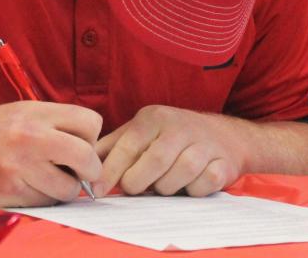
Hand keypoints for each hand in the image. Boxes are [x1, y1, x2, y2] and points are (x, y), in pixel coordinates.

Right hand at [0, 101, 102, 207]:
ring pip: (68, 188)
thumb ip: (52, 123)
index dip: (90, 137)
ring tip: (44, 178)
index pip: (89, 121)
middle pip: (87, 156)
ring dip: (62, 188)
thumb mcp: (17, 113)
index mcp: (33, 112)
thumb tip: (89, 142)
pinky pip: (45, 202)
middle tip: (79, 171)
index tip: (80, 144)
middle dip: (89, 168)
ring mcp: (20, 165)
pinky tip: (25, 186)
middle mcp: (29, 136)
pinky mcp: (10, 191)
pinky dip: (42, 198)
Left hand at [95, 105, 244, 197]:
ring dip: (166, 187)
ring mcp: (204, 143)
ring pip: (180, 173)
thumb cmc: (171, 137)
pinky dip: (193, 190)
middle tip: (135, 189)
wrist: (223, 135)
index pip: (128, 146)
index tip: (98, 191)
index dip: (110, 171)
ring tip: (163, 185)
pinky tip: (188, 186)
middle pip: (154, 161)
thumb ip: (113, 146)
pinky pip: (204, 183)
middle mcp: (178, 126)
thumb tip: (84, 162)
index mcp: (153, 118)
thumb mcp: (141, 132)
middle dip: (139, 182)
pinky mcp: (223, 162)